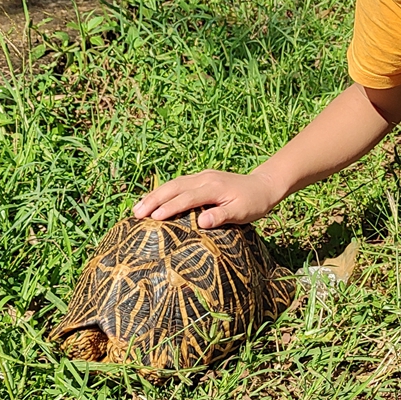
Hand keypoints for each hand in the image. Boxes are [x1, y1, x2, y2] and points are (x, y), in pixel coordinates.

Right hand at [132, 170, 279, 227]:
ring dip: (155, 195)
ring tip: (138, 208)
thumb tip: (202, 222)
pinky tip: (153, 200)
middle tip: (136, 213)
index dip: (170, 208)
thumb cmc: (254, 203)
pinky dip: (163, 191)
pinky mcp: (201, 178)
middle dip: (154, 199)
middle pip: (174, 187)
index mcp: (214, 187)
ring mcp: (202, 176)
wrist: (264, 185)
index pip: (187, 198)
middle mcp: (205, 178)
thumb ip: (222, 216)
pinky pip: (178, 184)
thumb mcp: (243, 213)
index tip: (153, 218)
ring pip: (173, 184)